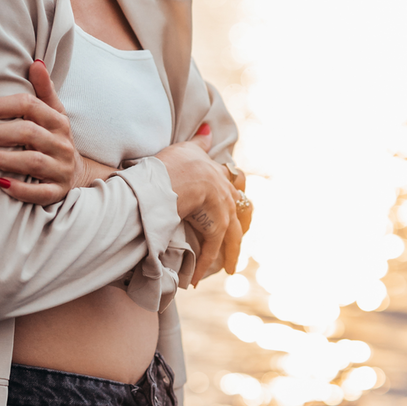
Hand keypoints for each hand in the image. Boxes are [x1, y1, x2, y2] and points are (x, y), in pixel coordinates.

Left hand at [0, 62, 113, 204]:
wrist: (78, 175)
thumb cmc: (55, 139)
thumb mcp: (54, 113)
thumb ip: (43, 90)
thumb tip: (34, 63)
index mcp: (57, 120)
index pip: (29, 105)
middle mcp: (61, 143)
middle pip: (27, 133)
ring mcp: (61, 168)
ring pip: (33, 161)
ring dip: (2, 159)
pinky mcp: (58, 191)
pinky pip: (41, 192)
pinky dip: (21, 189)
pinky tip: (0, 184)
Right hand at [156, 124, 250, 285]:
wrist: (167, 178)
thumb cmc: (171, 163)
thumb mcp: (186, 148)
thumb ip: (199, 141)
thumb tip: (209, 128)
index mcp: (219, 173)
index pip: (234, 189)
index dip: (235, 204)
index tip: (236, 217)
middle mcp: (226, 190)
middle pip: (239, 215)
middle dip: (237, 235)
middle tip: (235, 252)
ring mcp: (223, 207)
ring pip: (232, 234)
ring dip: (228, 254)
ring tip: (227, 269)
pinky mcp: (216, 223)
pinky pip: (213, 246)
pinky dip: (205, 262)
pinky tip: (197, 277)